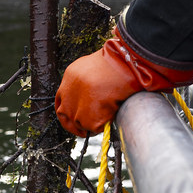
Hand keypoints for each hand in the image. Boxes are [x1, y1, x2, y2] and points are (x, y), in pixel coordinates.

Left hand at [55, 27, 192, 137]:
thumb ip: (89, 81)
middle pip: (66, 115)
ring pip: (80, 123)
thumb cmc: (122, 61)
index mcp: (71, 75)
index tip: (73, 118)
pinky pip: (94, 128)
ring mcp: (77, 105)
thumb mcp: (98, 66)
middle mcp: (69, 91)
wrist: (131, 62)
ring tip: (105, 117)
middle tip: (84, 130)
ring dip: (91, 124)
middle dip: (74, 125)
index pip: (61, 99)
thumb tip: (92, 97)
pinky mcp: (88, 118)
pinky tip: (111, 116)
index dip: (68, 111)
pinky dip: (102, 126)